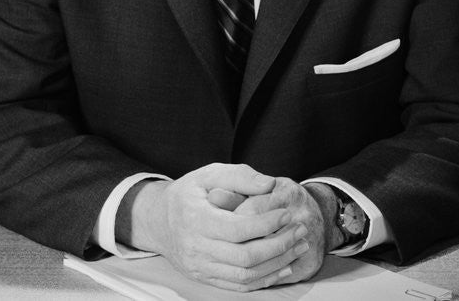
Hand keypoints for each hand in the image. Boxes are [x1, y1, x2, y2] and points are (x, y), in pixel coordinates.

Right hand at [119, 163, 310, 291]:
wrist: (158, 220)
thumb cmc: (187, 194)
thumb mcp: (208, 174)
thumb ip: (240, 176)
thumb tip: (269, 184)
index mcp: (196, 219)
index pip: (237, 228)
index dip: (266, 223)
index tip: (287, 213)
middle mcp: (196, 247)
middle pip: (245, 256)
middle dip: (279, 245)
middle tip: (300, 230)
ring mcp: (200, 266)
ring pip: (245, 275)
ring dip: (277, 264)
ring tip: (298, 247)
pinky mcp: (204, 277)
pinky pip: (238, 286)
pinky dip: (264, 280)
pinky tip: (282, 267)